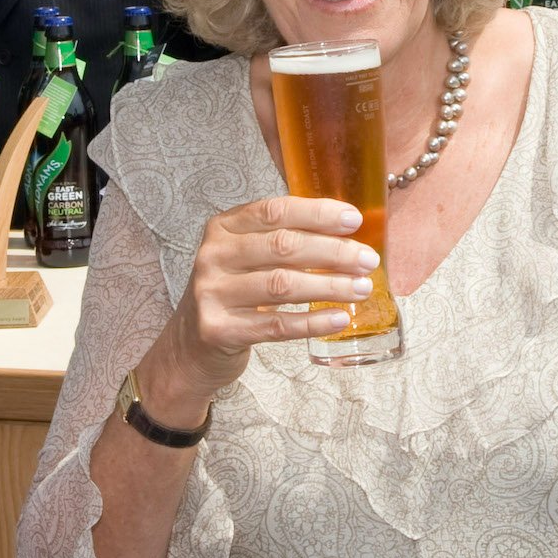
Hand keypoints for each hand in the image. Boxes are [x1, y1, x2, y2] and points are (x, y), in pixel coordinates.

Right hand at [149, 194, 379, 402]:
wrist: (190, 346)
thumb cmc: (231, 295)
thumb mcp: (245, 258)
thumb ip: (281, 241)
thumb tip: (346, 235)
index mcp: (223, 228)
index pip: (274, 211)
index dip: (317, 213)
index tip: (354, 220)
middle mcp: (213, 256)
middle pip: (283, 246)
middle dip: (333, 252)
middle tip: (368, 260)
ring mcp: (212, 293)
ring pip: (282, 285)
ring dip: (329, 286)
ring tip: (361, 289)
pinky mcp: (218, 329)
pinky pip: (275, 325)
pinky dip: (312, 322)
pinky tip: (338, 319)